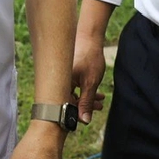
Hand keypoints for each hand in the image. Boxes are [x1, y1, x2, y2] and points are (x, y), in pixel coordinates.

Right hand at [71, 0, 113, 122]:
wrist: (89, 37)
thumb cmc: (89, 57)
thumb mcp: (90, 83)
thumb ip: (87, 102)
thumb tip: (84, 120)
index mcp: (60, 84)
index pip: (63, 107)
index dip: (74, 115)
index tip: (86, 118)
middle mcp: (57, 82)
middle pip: (67, 102)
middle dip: (84, 107)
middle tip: (98, 107)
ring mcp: (61, 78)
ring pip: (72, 95)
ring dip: (86, 99)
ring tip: (101, 100)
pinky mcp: (66, 75)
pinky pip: (73, 88)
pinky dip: (84, 91)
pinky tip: (96, 93)